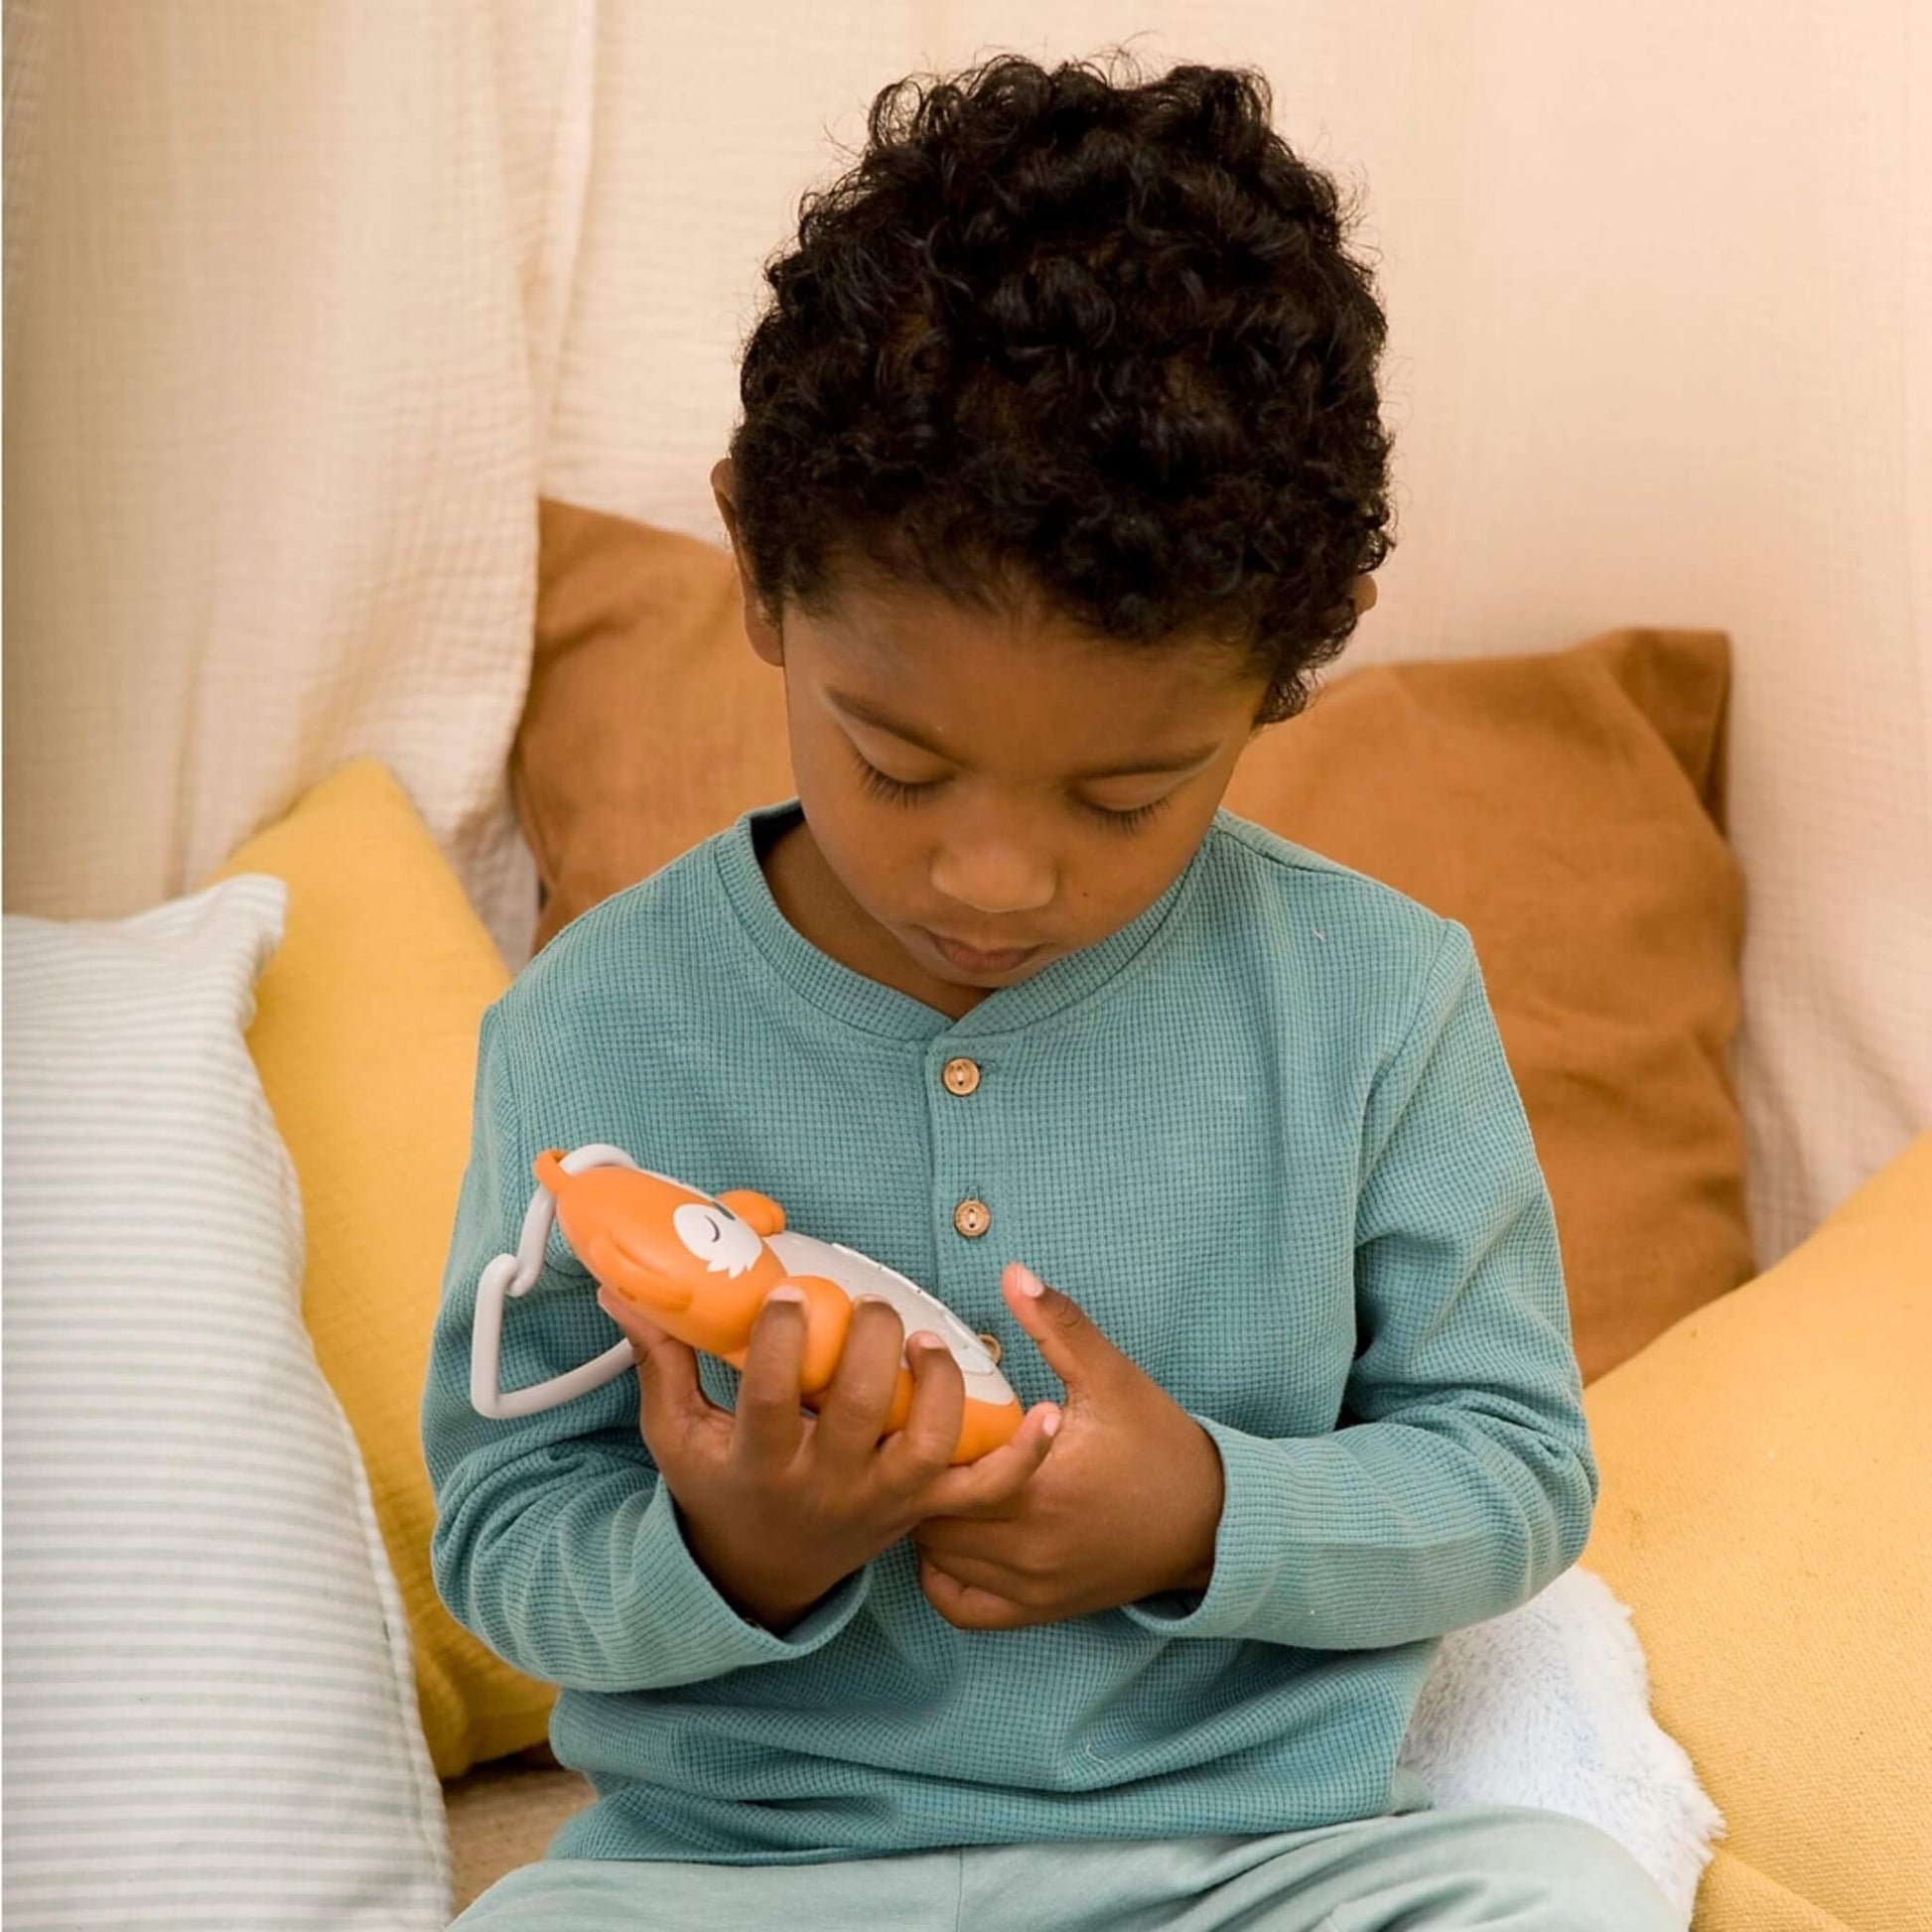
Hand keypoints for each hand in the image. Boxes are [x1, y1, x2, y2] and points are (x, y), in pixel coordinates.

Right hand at [597, 1285, 1060, 1632]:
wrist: (763, 1573)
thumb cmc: (719, 1486)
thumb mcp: (677, 1434)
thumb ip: (660, 1362)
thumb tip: (622, 1288)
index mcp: (758, 1462)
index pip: (769, 1399)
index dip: (780, 1342)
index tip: (787, 1292)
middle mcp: (824, 1484)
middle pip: (856, 1412)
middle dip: (868, 1348)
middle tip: (870, 1305)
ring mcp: (881, 1500)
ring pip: (926, 1448)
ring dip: (937, 1388)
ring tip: (928, 1340)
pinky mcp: (922, 1509)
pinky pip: (982, 1491)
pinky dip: (1021, 1456)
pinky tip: (1047, 1413)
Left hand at [912, 1263, 1225, 1630]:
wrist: (1211, 1521)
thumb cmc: (1159, 1445)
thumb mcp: (1111, 1377)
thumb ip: (1059, 1325)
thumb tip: (1013, 1274)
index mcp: (1039, 1487)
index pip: (940, 1469)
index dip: (919, 1437)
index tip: (922, 1408)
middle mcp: (1028, 1546)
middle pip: (927, 1516)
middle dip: (918, 1477)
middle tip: (921, 1441)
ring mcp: (1030, 1585)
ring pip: (936, 1561)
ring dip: (928, 1522)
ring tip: (937, 1481)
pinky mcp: (1038, 1610)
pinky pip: (960, 1607)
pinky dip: (944, 1576)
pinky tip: (954, 1538)